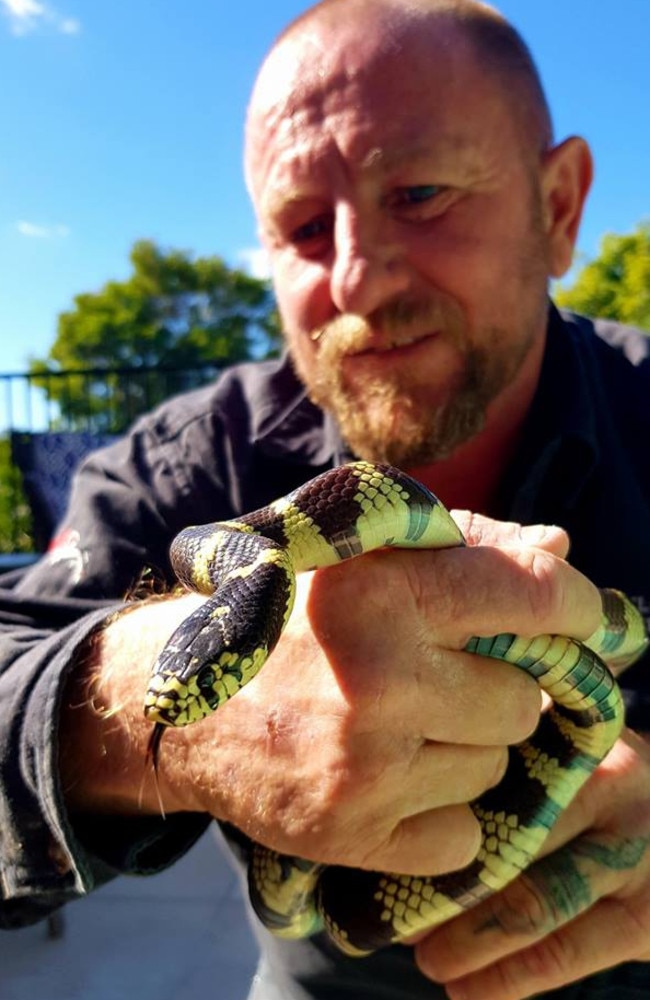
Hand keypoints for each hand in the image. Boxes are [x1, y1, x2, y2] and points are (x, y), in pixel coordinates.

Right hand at [61, 514, 600, 882]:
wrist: (178, 703)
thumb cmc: (284, 615)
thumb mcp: (357, 555)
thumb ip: (463, 542)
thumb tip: (563, 550)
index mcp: (380, 591)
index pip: (532, 595)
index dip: (573, 606)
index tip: (577, 617)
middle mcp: (377, 679)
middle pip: (523, 700)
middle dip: (499, 688)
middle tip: (448, 678)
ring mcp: (364, 767)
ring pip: (493, 768)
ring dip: (464, 749)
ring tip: (402, 726)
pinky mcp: (348, 836)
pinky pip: (461, 836)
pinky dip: (439, 813)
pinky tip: (390, 779)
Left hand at [413, 727, 649, 999]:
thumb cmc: (604, 789)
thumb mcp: (570, 755)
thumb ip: (511, 754)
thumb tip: (410, 798)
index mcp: (577, 741)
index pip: (495, 777)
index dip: (436, 816)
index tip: (386, 844)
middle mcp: (612, 786)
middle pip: (507, 840)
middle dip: (441, 882)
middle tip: (391, 913)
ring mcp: (635, 854)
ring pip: (532, 902)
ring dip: (467, 938)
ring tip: (425, 959)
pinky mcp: (649, 919)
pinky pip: (568, 952)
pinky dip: (510, 977)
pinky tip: (467, 991)